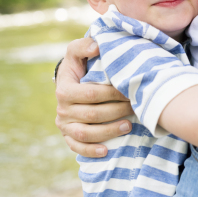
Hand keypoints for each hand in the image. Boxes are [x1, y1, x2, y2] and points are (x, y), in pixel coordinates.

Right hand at [55, 37, 132, 156]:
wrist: (69, 82)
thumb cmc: (79, 65)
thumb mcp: (77, 52)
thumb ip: (84, 46)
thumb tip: (96, 46)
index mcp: (64, 89)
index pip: (91, 94)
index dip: (112, 93)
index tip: (129, 89)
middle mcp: (62, 109)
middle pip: (92, 114)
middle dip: (116, 111)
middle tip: (135, 107)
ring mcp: (64, 125)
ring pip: (87, 133)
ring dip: (109, 131)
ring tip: (129, 126)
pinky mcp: (68, 136)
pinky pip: (77, 147)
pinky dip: (91, 150)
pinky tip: (107, 151)